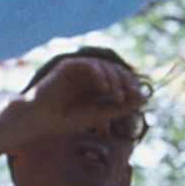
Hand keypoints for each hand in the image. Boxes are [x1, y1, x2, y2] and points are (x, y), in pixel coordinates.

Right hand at [15, 55, 148, 139]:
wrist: (40, 121)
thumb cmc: (65, 120)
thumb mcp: (98, 115)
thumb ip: (119, 107)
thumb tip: (144, 99)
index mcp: (96, 86)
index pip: (119, 79)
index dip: (131, 85)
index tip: (140, 98)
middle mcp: (89, 75)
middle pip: (114, 70)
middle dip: (126, 81)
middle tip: (133, 94)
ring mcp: (78, 70)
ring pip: (103, 66)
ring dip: (114, 80)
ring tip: (118, 96)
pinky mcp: (67, 66)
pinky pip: (88, 64)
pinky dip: (99, 74)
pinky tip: (105, 89)